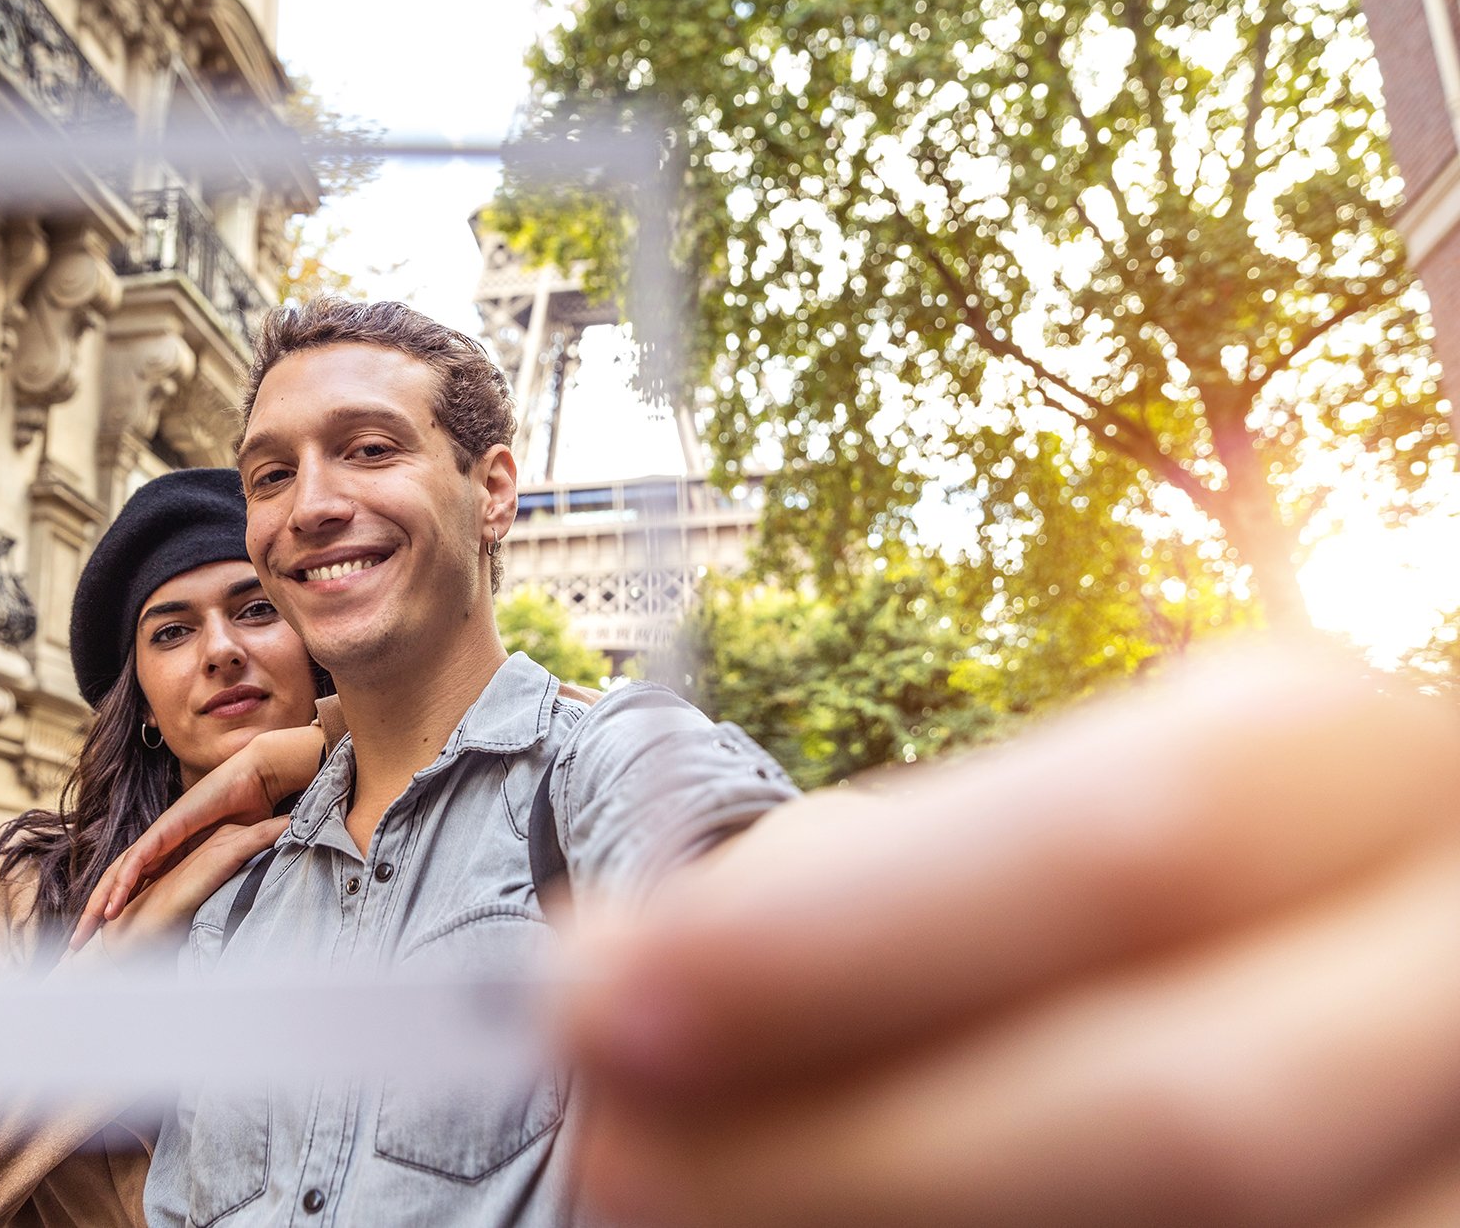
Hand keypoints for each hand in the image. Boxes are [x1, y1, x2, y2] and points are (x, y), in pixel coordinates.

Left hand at [68, 723, 325, 950]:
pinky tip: (112, 907)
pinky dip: (123, 884)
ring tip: (84, 931)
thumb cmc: (248, 811)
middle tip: (74, 944)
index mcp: (168, 850)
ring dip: (99, 903)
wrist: (256, 777)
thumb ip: (216, 868)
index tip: (100, 938)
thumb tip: (219, 896)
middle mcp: (157, 842)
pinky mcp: (167, 827)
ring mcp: (160, 834)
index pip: (131, 883)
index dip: (115, 908)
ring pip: (118, 873)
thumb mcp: (227, 850)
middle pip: (114, 880)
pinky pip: (139, 860)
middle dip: (93, 912)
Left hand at [562, 642, 1459, 1227]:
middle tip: (611, 1155)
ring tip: (681, 1211)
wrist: (1336, 992)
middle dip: (853, 1153)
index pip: (1128, 843)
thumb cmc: (1107, 909)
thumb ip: (853, 895)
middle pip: (1196, 1112)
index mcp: (1350, 764)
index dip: (844, 938)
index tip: (596, 995)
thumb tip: (607, 985)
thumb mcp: (1011, 840)